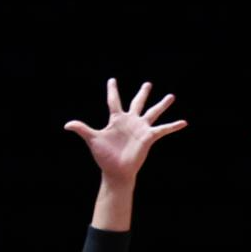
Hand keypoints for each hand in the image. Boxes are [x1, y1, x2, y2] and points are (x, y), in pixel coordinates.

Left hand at [65, 78, 186, 185]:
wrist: (116, 171)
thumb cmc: (104, 156)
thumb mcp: (93, 139)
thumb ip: (82, 129)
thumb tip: (67, 124)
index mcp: (116, 120)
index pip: (114, 101)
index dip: (112, 90)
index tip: (112, 80)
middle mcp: (130, 121)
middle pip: (137, 103)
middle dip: (143, 93)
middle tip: (148, 83)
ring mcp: (140, 128)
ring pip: (153, 112)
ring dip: (162, 104)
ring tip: (171, 96)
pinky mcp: (148, 137)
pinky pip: (162, 129)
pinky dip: (173, 126)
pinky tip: (183, 122)